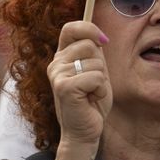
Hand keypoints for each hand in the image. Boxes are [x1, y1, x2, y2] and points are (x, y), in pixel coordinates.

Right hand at [49, 21, 110, 150]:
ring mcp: (57, 74)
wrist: (85, 132)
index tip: (104, 42)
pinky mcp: (64, 87)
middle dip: (100, 65)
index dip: (89, 29)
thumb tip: (100, 37)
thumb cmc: (91, 103)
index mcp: (62, 57)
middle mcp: (56, 63)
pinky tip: (91, 100)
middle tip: (93, 85)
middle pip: (89, 45)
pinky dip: (101, 90)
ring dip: (102, 81)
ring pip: (95, 63)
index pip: (71, 28)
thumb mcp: (94, 72)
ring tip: (91, 94)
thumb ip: (93, 54)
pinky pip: (96, 77)